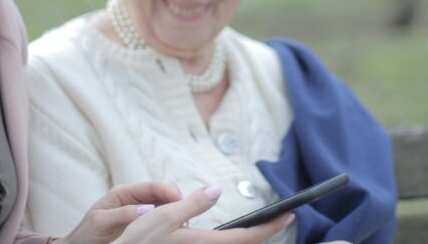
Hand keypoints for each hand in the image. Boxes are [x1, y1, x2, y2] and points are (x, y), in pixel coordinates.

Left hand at [58, 181, 182, 243]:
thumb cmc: (86, 234)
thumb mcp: (101, 222)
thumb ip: (123, 214)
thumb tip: (147, 209)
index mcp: (123, 193)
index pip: (153, 187)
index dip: (170, 192)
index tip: (182, 202)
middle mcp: (133, 200)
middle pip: (163, 195)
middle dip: (177, 203)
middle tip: (186, 217)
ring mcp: (138, 212)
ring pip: (164, 208)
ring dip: (175, 214)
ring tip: (183, 226)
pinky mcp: (141, 225)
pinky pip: (159, 221)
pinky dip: (169, 224)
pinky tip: (174, 231)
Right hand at [114, 185, 294, 242]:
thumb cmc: (138, 241)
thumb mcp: (163, 215)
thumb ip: (193, 202)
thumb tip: (217, 190)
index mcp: (205, 243)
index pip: (248, 237)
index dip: (271, 227)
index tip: (289, 216)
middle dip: (264, 234)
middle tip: (279, 221)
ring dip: (248, 240)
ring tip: (260, 227)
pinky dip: (232, 243)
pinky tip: (230, 236)